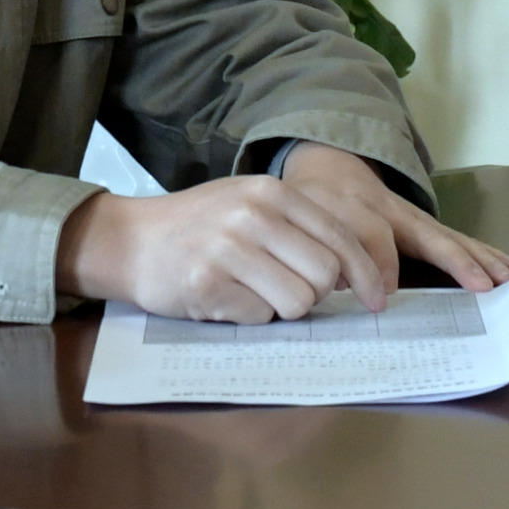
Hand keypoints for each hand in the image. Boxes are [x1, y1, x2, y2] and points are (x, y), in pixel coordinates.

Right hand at [68, 152, 508, 321]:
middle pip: (327, 274)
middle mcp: (254, 215)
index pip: (343, 238)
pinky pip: (259, 316)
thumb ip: (300, 227)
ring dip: (284, 307)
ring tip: (255, 292)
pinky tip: (226, 298)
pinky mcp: (208, 283)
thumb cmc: (200, 226)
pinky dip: (250, 316)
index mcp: (272, 193)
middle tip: (291, 291)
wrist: (130, 239)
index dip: (368, 275)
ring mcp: (229, 248)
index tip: (377, 300)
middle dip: (319, 294)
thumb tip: (357, 269)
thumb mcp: (251, 205)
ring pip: (299, 301)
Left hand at [273, 143, 508, 293]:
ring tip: (505, 279)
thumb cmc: (311, 203)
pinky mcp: (425, 225)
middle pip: (427, 234)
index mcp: (354, 209)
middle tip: (480, 285)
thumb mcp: (299, 218)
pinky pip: (457, 239)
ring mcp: (413, 217)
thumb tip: (331, 284)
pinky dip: (484, 252)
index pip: (371, 236)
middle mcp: (392, 211)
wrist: (328, 167)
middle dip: (455, 261)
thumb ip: (312, 247)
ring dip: (479, 259)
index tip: (382, 298)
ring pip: (449, 237)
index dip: (377, 266)